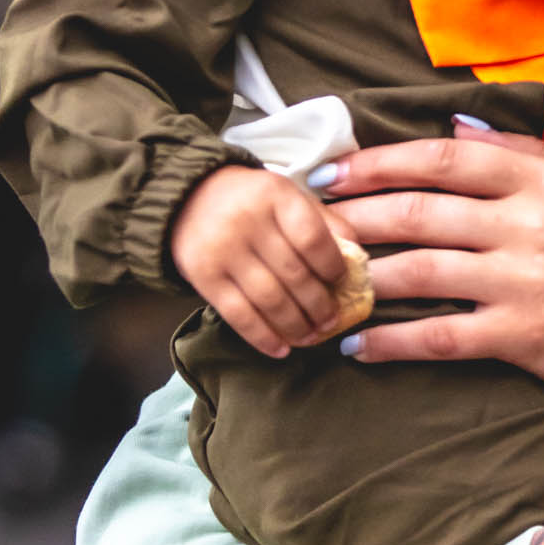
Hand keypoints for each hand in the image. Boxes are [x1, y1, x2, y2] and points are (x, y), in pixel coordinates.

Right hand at [169, 163, 355, 359]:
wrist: (186, 196)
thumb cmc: (250, 199)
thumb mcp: (287, 194)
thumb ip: (323, 221)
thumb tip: (357, 258)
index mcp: (275, 195)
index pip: (313, 238)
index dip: (333, 267)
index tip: (341, 283)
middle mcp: (248, 222)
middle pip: (294, 275)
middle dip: (319, 305)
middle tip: (331, 321)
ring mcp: (223, 250)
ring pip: (269, 299)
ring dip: (295, 325)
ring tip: (311, 337)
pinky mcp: (203, 277)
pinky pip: (238, 314)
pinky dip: (262, 337)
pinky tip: (280, 349)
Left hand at [317, 127, 543, 394]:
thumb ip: (529, 150)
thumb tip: (458, 122)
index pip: (446, 158)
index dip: (380, 162)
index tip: (334, 171)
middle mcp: (533, 224)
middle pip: (419, 212)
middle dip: (354, 215)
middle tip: (311, 222)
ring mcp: (525, 282)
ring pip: (419, 271)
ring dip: (361, 275)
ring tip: (325, 278)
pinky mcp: (522, 337)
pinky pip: (439, 337)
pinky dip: (390, 342)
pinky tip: (356, 346)